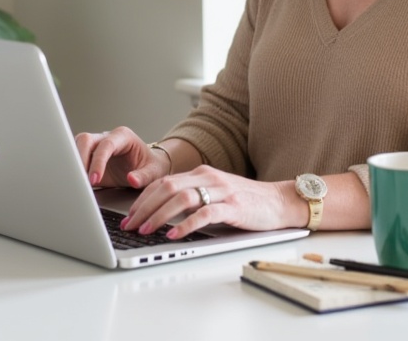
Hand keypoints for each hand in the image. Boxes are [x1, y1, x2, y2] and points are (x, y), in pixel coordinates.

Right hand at [74, 127, 167, 188]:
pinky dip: (73, 168)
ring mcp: (97, 145)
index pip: (106, 145)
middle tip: (81, 181)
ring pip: (76, 145)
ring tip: (77, 182)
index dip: (98, 162)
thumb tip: (132, 180)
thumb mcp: (153, 172)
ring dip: (74, 163)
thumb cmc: (151, 165)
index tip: (94, 179)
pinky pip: (76, 157)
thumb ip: (143, 176)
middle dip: (80, 159)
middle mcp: (108, 137)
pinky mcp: (90, 156)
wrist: (148, 166)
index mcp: (124, 137)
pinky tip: (76, 181)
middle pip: (86, 140)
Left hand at [121, 165, 299, 239]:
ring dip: (159, 215)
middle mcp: (208, 177)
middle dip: (143, 208)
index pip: (162, 182)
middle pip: (166, 187)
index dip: (142, 199)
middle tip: (129, 226)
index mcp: (200, 173)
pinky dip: (185, 224)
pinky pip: (204, 213)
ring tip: (145, 230)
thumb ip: (192, 198)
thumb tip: (160, 214)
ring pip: (181, 198)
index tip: (128, 217)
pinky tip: (174, 235)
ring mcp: (221, 190)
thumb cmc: (246, 201)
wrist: (279, 201)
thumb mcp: (215, 193)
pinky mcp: (234, 206)